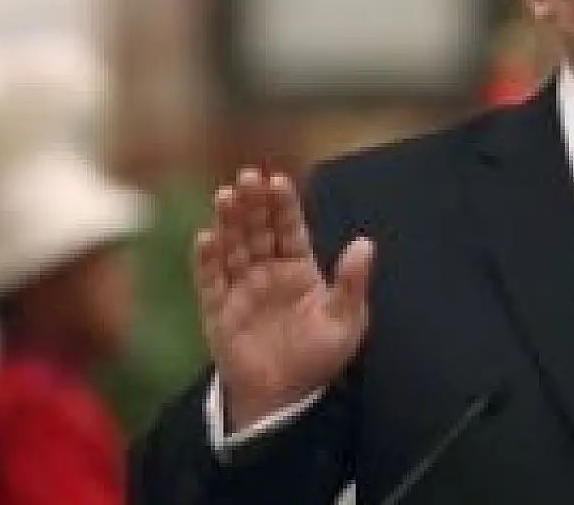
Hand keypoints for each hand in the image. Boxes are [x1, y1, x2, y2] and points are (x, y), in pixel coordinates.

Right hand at [193, 168, 372, 430]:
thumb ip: (352, 282)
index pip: (290, 228)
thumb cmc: (319, 357)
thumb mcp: (346, 319)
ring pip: (233, 247)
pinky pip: (210, 281)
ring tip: (227, 196)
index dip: (284, 205)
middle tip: (248, 176)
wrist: (286, 397)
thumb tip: (366, 244)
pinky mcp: (218, 311)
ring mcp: (241, 288)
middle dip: (253, 203)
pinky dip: (207, 260)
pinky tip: (206, 238)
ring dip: (228, 221)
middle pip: (258, 229)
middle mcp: (267, 271)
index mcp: (299, 268)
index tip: (279, 180)